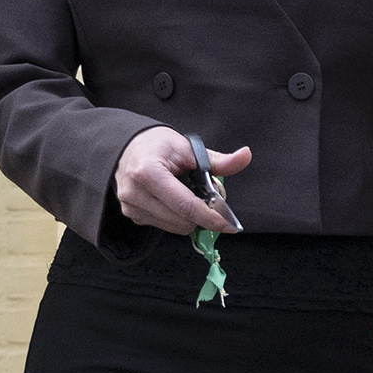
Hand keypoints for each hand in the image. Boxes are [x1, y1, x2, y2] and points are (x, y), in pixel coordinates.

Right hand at [115, 128, 248, 237]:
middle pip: (181, 221)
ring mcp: (130, 206)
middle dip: (201, 214)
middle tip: (204, 195)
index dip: (210, 218)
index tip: (228, 224)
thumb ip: (218, 160)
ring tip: (184, 192)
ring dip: (188, 216)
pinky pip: (164, 225)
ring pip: (174, 227)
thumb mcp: (188, 147)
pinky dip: (175, 217)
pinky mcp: (131, 215)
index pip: (185, 206)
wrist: (127, 146)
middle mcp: (135, 193)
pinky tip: (171, 199)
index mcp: (148, 173)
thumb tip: (245, 156)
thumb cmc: (157, 144)